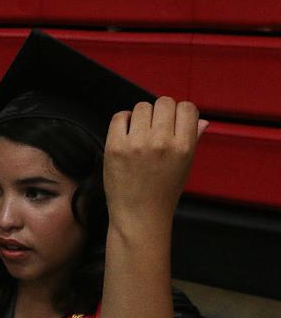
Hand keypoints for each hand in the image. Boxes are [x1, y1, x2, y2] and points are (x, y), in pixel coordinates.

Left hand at [104, 97, 207, 232]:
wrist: (139, 215)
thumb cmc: (163, 192)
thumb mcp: (185, 166)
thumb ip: (193, 139)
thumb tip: (202, 120)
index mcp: (184, 146)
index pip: (187, 108)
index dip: (180, 112)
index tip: (174, 122)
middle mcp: (162, 142)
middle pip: (164, 102)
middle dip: (161, 112)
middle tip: (156, 128)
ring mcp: (137, 144)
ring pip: (141, 106)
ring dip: (141, 116)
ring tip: (141, 133)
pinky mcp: (115, 147)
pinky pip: (120, 116)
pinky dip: (124, 121)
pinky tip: (127, 134)